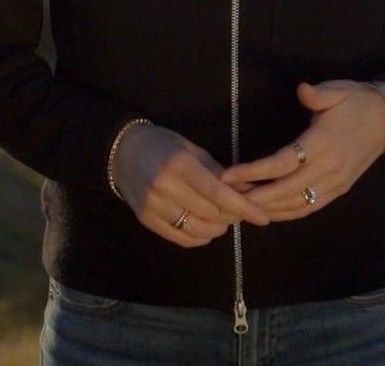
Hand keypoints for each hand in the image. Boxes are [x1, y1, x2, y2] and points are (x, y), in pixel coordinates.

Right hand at [115, 121, 272, 247]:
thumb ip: (219, 172)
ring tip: (223, 218)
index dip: (243, 207)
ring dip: (218, 228)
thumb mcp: (192, 149)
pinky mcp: (146, 221)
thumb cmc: (163, 145)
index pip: (217, 193)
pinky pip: (182, 238)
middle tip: (240, 210)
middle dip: (232, 215)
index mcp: (179, 165)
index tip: (262, 216)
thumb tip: (248, 189)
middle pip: (210, 214)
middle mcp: (164, 187)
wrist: (122, 151)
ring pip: (198, 230)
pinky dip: (201, 236)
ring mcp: (153, 206)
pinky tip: (206, 226)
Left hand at [216, 80, 384, 221]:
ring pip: (297, 204)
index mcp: (323, 143)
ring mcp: (335, 183)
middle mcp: (328, 169)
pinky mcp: (339, 190)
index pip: (282, 163)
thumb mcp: (339, 90)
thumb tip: (301, 90)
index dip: (254, 171)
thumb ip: (318, 94)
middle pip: (285, 191)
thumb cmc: (358, 102)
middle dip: (254, 197)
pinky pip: (310, 207)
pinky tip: (269, 212)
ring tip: (241, 206)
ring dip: (268, 208)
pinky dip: (287, 213)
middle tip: (226, 198)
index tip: (229, 175)